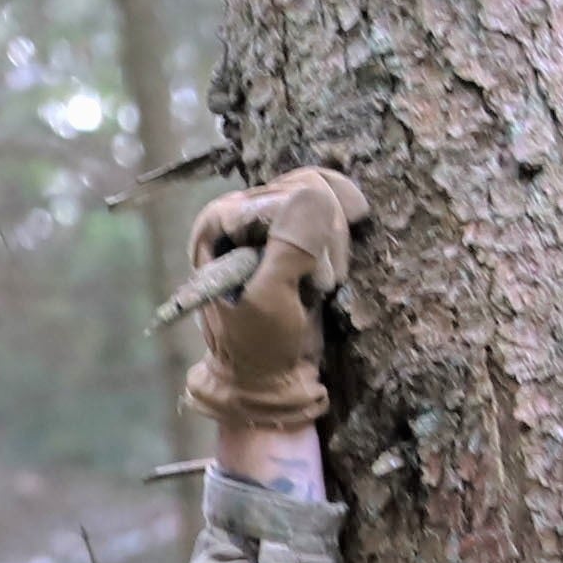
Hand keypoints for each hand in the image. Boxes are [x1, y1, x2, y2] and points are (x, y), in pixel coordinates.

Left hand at [181, 165, 367, 431]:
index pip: (283, 195)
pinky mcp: (298, 230)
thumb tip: (312, 195)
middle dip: (325, 238)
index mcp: (218, 225)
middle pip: (307, 188)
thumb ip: (288, 248)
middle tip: (319, 284)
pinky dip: (344, 233)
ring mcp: (271, 219)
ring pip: (326, 194)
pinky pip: (334, 205)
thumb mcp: (271, 299)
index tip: (309, 277)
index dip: (308, 232)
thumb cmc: (259, 344)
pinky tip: (334, 266)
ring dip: (336, 240)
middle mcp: (241, 213)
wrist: (270, 375)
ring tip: (322, 282)